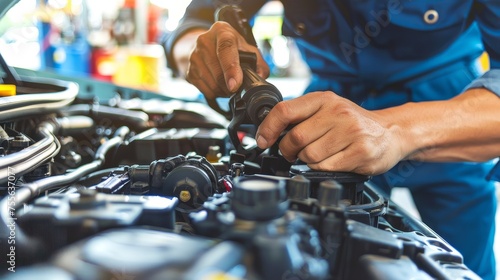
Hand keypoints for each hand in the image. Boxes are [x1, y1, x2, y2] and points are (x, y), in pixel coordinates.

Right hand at [184, 22, 269, 98]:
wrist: (206, 47)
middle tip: (237, 86)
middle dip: (231, 85)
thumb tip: (260, 76)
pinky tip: (219, 86)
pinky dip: (215, 93)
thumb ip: (258, 62)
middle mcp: (204, 41)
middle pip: (218, 71)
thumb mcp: (246, 48)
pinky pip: (205, 90)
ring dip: (224, 91)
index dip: (231, 68)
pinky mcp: (189, 70)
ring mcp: (194, 56)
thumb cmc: (231, 48)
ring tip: (228, 85)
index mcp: (221, 31)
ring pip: (212, 84)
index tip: (235, 84)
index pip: (225, 48)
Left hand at [255, 91, 404, 174]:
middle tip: (293, 153)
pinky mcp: (360, 152)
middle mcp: (337, 112)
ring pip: (309, 156)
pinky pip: (326, 167)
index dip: (268, 129)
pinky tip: (334, 161)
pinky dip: (323, 168)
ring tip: (321, 154)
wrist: (391, 132)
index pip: (284, 111)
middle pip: (295, 138)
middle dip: (288, 151)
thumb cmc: (353, 122)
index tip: (262, 140)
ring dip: (308, 161)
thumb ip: (301, 116)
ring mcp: (350, 131)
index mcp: (324, 99)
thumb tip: (268, 131)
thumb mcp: (327, 109)